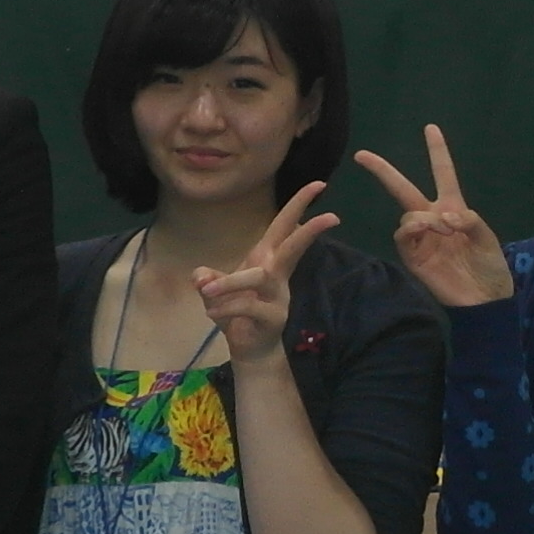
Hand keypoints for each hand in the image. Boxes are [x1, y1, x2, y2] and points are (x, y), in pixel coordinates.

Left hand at [190, 181, 340, 365]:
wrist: (250, 350)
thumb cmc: (237, 313)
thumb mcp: (217, 291)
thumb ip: (209, 278)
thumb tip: (200, 276)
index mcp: (266, 259)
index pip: (284, 226)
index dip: (299, 205)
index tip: (319, 184)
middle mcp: (276, 274)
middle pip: (293, 246)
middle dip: (309, 229)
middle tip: (332, 216)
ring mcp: (278, 296)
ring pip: (258, 277)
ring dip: (230, 282)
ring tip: (205, 290)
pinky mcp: (273, 318)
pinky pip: (246, 307)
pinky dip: (224, 308)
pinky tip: (211, 314)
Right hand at [351, 126, 511, 309]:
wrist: (484, 299)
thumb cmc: (490, 266)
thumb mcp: (488, 238)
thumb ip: (469, 220)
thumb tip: (444, 217)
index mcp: (453, 208)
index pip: (443, 173)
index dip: (437, 151)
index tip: (430, 128)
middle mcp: (433, 218)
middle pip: (403, 188)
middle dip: (383, 171)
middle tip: (362, 155)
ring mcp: (420, 237)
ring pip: (408, 213)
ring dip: (424, 217)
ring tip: (445, 231)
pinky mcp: (413, 256)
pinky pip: (404, 234)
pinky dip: (414, 229)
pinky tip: (429, 233)